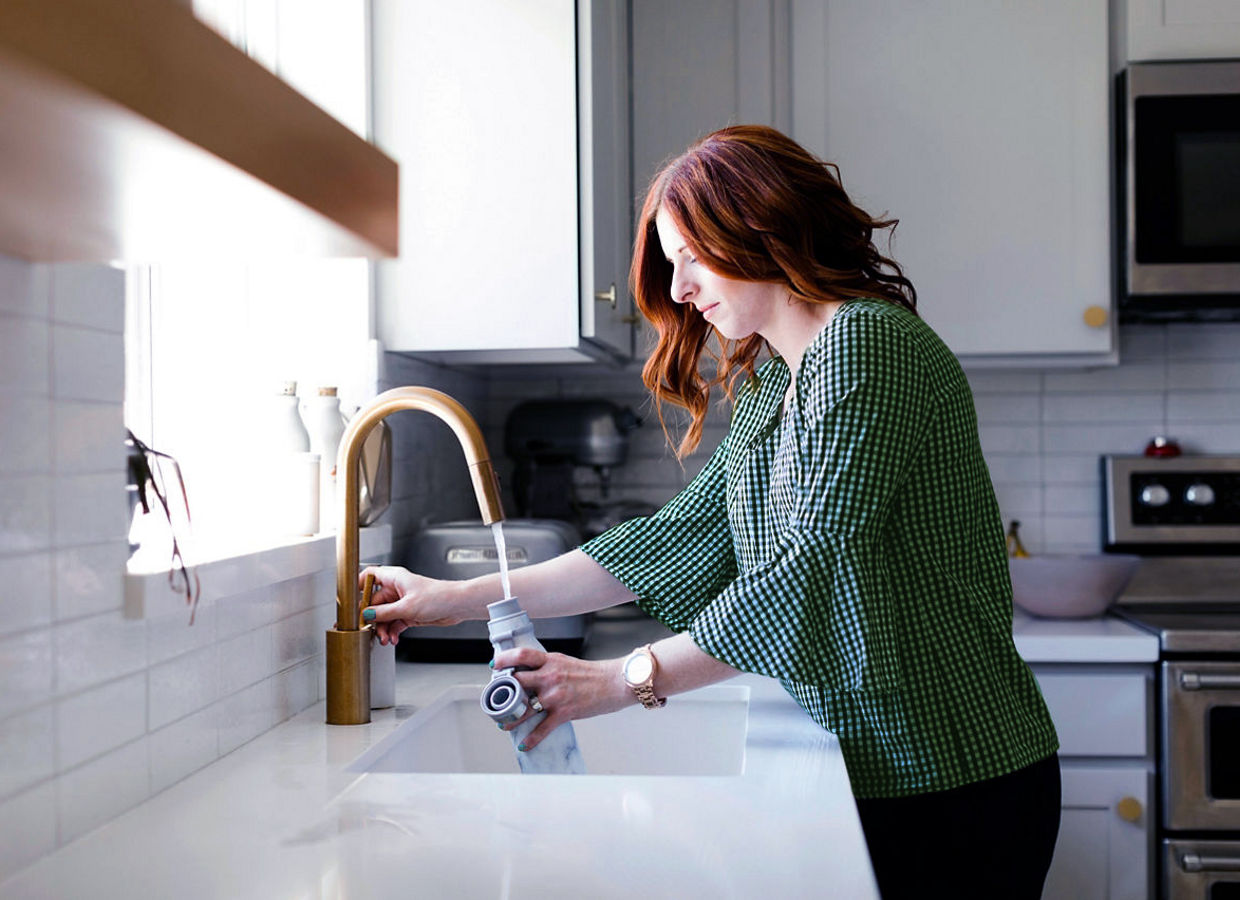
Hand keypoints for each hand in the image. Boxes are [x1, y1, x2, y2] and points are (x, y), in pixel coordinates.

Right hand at [357, 565, 466, 644]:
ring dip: (383, 628)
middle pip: (374, 602)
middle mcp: (397, 589)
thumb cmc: (438, 597)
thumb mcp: (406, 607)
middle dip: (373, 618)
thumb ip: (384, 613)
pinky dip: (393, 631)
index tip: (351, 602)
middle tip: (371, 630)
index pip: (369, 576)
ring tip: (386, 639)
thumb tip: (367, 615)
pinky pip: (394, 622)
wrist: (457, 606)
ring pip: (384, 615)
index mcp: (394, 578)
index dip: (358, 587)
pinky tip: (393, 638)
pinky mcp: (409, 613)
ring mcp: (402, 601)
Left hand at [492, 647, 632, 750]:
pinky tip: (525, 744)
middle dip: (503, 692)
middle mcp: (550, 677)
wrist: (614, 683)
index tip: (494, 665)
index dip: (505, 659)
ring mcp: (556, 695)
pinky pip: (542, 729)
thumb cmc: (591, 674)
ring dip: (511, 719)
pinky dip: (531, 739)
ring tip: (505, 725)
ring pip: (524, 709)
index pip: (522, 655)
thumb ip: (546, 666)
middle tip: (496, 699)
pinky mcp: (564, 712)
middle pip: (517, 682)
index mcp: (550, 661)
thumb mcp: (565, 661)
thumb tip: (529, 672)